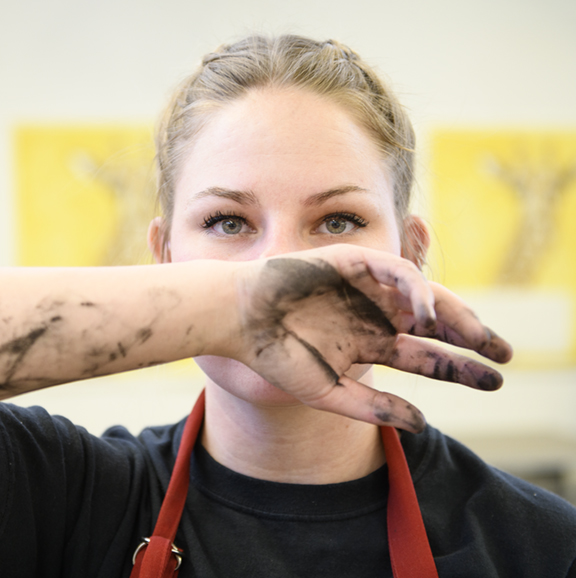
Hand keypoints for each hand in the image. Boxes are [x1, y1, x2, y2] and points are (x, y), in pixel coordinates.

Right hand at [231, 244, 511, 431]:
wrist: (237, 320)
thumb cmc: (275, 356)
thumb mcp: (328, 392)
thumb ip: (373, 407)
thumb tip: (423, 424)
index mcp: (369, 345)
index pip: (425, 356)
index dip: (460, 368)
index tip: (494, 380)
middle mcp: (374, 316)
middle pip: (434, 325)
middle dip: (470, 337)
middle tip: (506, 354)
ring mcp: (365, 289)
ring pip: (423, 295)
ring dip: (452, 312)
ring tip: (480, 335)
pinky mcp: (351, 262)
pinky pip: (393, 271)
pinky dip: (413, 287)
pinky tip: (428, 312)